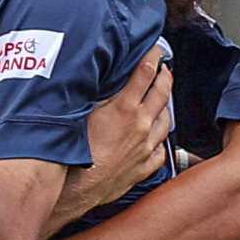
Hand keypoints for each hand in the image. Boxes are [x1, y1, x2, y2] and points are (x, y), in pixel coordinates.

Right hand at [59, 47, 170, 221]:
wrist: (75, 189)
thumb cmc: (73, 152)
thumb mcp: (81, 112)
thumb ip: (95, 94)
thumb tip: (98, 78)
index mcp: (124, 108)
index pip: (146, 73)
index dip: (153, 57)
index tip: (156, 50)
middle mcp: (140, 126)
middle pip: (161, 93)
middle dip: (165, 77)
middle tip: (165, 69)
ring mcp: (144, 147)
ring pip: (166, 121)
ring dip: (166, 107)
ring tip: (163, 100)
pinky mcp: (142, 167)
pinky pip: (160, 151)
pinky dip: (160, 141)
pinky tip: (157, 138)